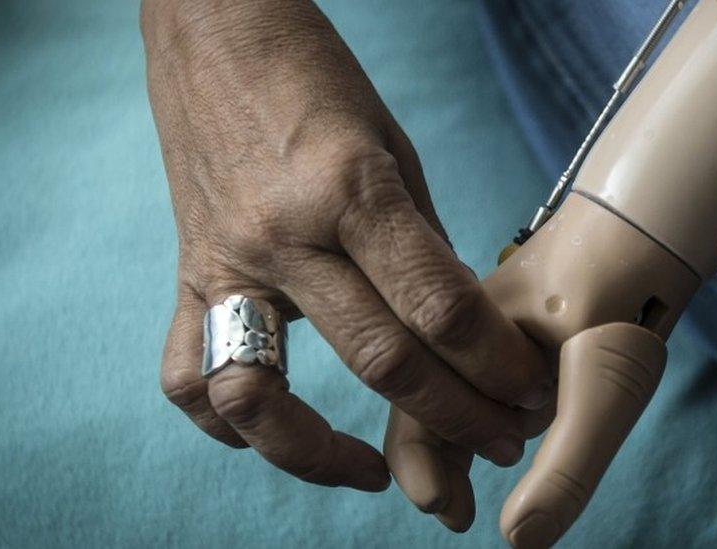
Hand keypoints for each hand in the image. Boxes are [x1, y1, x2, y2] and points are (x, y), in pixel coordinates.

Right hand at [142, 0, 549, 490]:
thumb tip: (459, 333)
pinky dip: (230, 423)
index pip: (438, 307)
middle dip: (459, 417)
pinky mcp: (186, 273)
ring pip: (263, 398)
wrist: (214, 29)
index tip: (530, 392)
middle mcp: (283, 234)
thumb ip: (420, 248)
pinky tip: (275, 434)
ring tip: (378, 473)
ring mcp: (224, 261)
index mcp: (351, 187)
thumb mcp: (394, 149)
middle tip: (504, 443)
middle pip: (381, 360)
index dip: (497, 364)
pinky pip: (188, 376)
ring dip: (324, 457)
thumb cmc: (318, 82)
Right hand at [386, 194, 686, 543]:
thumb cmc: (624, 298)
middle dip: (441, 464)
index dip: (422, 469)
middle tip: (462, 512)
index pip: (414, 413)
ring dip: (467, 443)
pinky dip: (493, 418)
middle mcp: (461, 334)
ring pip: (456, 396)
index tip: (452, 512)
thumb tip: (521, 541)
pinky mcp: (511, 332)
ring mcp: (485, 331)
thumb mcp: (602, 388)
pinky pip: (487, 382)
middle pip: (426, 407)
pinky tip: (517, 436)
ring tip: (487, 485)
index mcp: (459, 338)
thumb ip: (565, 467)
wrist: (650, 229)